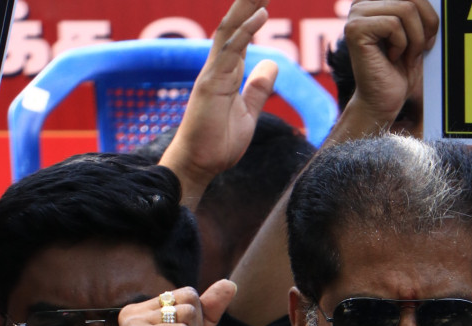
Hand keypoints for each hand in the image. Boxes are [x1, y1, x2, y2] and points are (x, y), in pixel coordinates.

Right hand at [160, 1, 277, 206]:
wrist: (199, 165)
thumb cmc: (217, 142)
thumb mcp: (248, 112)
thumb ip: (258, 89)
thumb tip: (272, 64)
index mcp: (226, 73)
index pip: (241, 35)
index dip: (253, 14)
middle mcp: (218, 67)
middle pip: (233, 24)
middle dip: (248, 2)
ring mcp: (212, 73)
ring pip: (230, 29)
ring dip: (246, 6)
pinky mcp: (211, 83)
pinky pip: (230, 51)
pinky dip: (246, 31)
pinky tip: (260, 14)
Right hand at [343, 0, 437, 130]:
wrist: (382, 102)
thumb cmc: (398, 72)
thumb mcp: (415, 34)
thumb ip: (418, 11)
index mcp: (376, 1)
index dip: (428, 14)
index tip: (427, 38)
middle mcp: (363, 3)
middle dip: (424, 26)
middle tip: (419, 49)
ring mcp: (356, 15)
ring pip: (405, 9)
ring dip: (415, 38)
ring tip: (406, 55)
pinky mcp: (355, 29)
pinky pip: (393, 25)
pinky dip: (401, 45)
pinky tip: (392, 58)